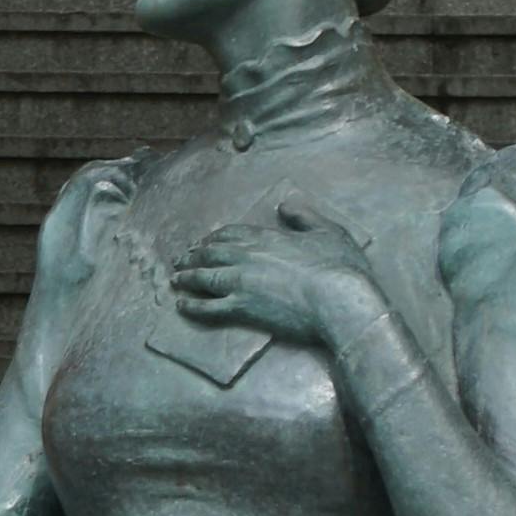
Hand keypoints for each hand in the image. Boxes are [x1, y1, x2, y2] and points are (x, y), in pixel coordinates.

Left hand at [170, 194, 377, 349]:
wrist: (340, 300)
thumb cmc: (339, 267)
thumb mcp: (328, 231)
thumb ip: (305, 216)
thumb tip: (285, 206)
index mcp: (267, 237)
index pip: (232, 233)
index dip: (215, 238)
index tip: (206, 242)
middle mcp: (247, 256)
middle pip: (212, 252)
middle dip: (195, 255)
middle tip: (182, 259)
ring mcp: (241, 282)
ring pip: (205, 277)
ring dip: (187, 277)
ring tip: (175, 279)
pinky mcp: (241, 308)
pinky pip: (208, 307)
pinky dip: (192, 306)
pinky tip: (181, 305)